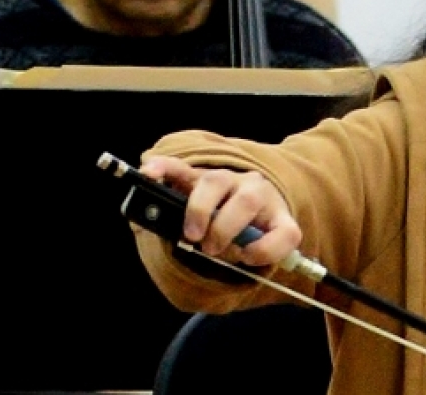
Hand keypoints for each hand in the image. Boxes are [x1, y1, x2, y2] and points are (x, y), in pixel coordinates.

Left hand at [140, 155, 301, 267]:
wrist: (265, 232)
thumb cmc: (224, 227)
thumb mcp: (196, 220)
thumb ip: (169, 219)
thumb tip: (140, 220)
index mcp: (209, 181)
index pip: (182, 168)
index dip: (163, 168)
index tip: (146, 174)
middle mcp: (238, 182)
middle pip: (215, 180)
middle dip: (199, 211)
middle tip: (193, 239)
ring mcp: (264, 199)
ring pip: (246, 200)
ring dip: (225, 228)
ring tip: (215, 249)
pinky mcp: (286, 223)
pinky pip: (285, 234)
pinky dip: (265, 250)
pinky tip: (249, 257)